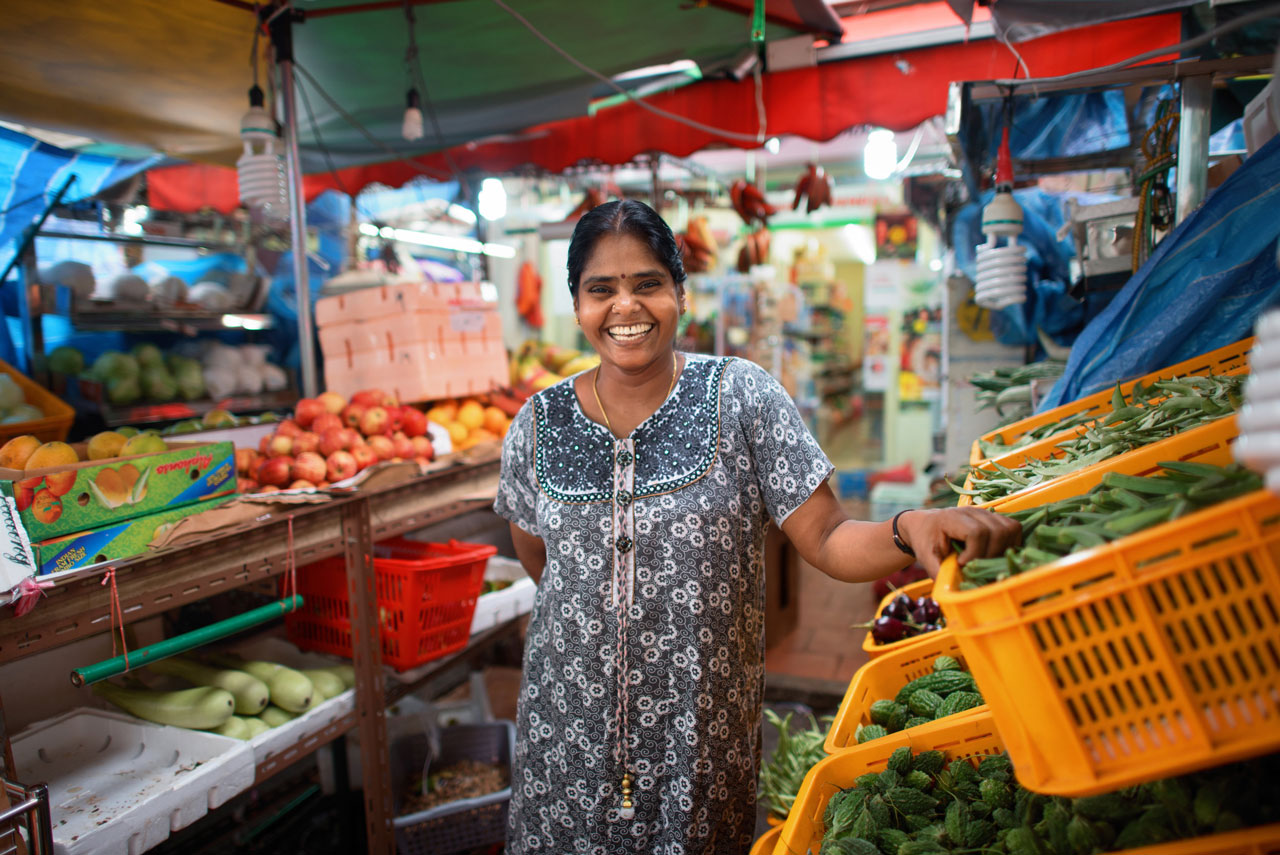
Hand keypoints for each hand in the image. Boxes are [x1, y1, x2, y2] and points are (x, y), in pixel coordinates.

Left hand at [896, 507, 1021, 575]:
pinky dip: (1010, 543)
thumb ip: (940, 573)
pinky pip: (1013, 528)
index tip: (962, 563)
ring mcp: (984, 513)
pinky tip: (996, 553)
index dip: (975, 552)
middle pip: (997, 531)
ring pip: (1010, 528)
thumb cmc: (925, 541)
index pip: (976, 532)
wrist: (924, 525)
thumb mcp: (927, 559)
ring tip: (987, 560)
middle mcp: (971, 512)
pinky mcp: (993, 518)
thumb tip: (955, 593)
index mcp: (951, 518)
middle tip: (977, 564)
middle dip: (991, 554)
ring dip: (1003, 549)